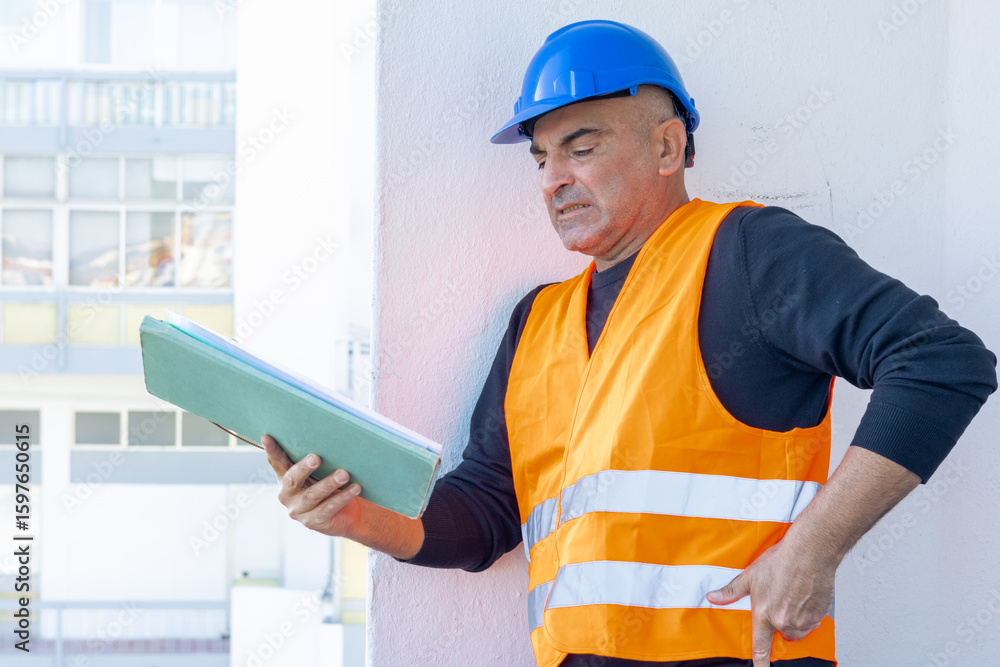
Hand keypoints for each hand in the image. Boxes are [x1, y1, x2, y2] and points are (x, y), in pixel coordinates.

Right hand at [263, 433, 362, 537]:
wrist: (345, 515)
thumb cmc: (329, 486)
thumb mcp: (319, 473)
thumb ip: (314, 459)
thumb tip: (324, 434)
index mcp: (286, 478)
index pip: (277, 462)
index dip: (272, 451)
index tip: (267, 436)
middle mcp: (287, 495)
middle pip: (292, 480)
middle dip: (304, 468)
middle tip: (316, 458)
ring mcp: (298, 510)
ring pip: (312, 495)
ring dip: (329, 483)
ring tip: (344, 474)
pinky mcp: (313, 522)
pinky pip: (328, 508)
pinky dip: (342, 497)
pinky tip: (355, 488)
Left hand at [705, 537, 833, 666]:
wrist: (808, 554)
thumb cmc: (781, 562)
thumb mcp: (749, 576)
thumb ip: (731, 592)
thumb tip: (713, 597)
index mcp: (765, 614)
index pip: (760, 646)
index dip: (760, 662)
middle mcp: (784, 621)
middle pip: (782, 635)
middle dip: (781, 624)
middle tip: (781, 602)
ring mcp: (803, 620)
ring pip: (798, 630)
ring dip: (796, 621)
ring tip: (793, 597)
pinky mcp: (819, 616)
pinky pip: (813, 622)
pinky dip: (810, 614)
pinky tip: (805, 595)